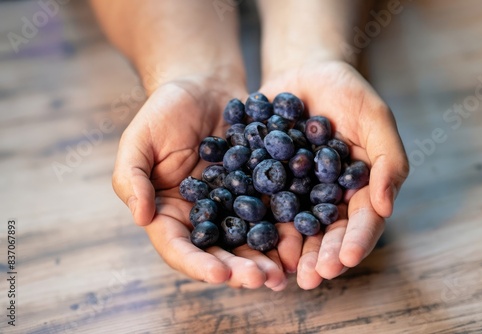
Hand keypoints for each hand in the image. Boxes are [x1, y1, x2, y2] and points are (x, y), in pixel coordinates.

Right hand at [112, 75, 287, 289]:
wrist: (204, 85)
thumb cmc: (164, 110)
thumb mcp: (138, 139)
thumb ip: (131, 178)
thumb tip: (141, 218)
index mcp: (169, 212)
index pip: (179, 247)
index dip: (197, 264)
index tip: (220, 273)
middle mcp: (202, 216)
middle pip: (219, 252)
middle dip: (240, 269)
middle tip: (263, 279)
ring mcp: (232, 205)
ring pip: (249, 240)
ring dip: (266, 258)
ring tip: (285, 271)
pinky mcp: (258, 189)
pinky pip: (272, 212)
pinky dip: (285, 228)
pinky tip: (302, 239)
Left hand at [259, 61, 408, 288]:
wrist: (304, 71)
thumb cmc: (347, 92)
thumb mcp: (375, 117)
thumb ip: (388, 159)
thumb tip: (385, 205)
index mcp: (357, 189)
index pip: (361, 222)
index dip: (354, 242)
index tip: (344, 260)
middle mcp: (325, 198)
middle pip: (325, 234)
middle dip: (319, 257)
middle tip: (309, 278)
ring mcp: (293, 192)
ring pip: (292, 228)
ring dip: (286, 253)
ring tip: (279, 272)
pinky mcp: (263, 181)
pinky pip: (258, 205)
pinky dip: (254, 225)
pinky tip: (245, 241)